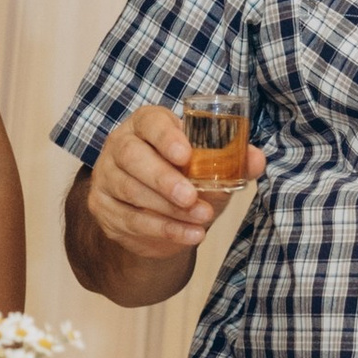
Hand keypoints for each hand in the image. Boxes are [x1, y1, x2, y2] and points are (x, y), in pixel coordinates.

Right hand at [86, 105, 266, 260]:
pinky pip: (129, 220)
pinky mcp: (102, 207)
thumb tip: (256, 159)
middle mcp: (119, 145)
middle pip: (131, 157)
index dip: (165, 136)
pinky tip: (189, 235)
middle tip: (191, 197)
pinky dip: (163, 230)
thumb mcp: (209, 168)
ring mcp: (106, 177)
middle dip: (163, 178)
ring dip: (168, 209)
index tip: (186, 154)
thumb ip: (232, 162)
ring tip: (202, 219)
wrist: (155, 215)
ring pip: (130, 191)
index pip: (150, 123)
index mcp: (145, 125)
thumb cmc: (184, 178)